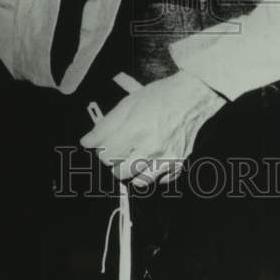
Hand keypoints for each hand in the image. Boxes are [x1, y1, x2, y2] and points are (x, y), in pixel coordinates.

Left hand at [79, 70, 225, 185]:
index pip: (106, 155)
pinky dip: (153, 174)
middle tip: (120, 150)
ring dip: (132, 172)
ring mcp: (166, 159)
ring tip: (134, 157)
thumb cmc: (159, 96)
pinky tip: (152, 160)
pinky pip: (160, 182)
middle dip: (114, 162)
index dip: (102, 149)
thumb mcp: (128, 103)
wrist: (192, 96)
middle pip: (119, 172)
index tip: (107, 143)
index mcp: (135, 130)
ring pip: (138, 182)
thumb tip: (87, 142)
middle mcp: (151, 148)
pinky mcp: (178, 164)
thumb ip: (105, 125)